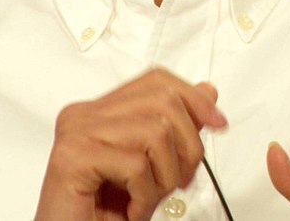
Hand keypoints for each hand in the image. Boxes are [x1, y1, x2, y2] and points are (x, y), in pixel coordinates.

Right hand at [34, 68, 227, 220]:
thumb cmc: (104, 213)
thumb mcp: (152, 166)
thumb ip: (175, 128)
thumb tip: (207, 92)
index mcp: (100, 111)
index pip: (157, 81)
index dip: (194, 99)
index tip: (218, 123)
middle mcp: (84, 115)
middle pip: (162, 101)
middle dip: (187, 147)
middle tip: (178, 183)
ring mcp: (75, 133)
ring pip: (155, 132)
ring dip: (164, 178)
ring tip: (147, 200)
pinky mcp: (72, 158)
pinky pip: (136, 165)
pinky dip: (145, 197)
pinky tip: (131, 210)